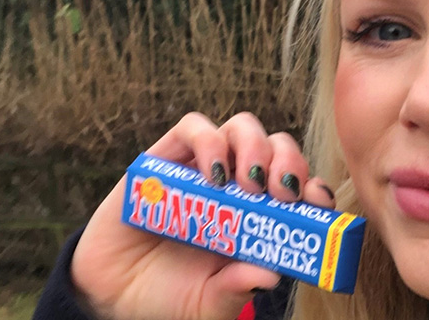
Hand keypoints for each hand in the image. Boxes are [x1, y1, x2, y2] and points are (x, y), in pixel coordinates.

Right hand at [70, 112, 335, 319]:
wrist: (111, 295)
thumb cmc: (170, 297)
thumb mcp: (210, 304)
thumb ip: (236, 289)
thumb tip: (270, 275)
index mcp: (258, 216)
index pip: (298, 186)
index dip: (313, 187)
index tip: (316, 202)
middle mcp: (236, 186)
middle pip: (276, 147)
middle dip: (289, 161)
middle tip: (282, 193)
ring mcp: (202, 168)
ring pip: (242, 128)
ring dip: (254, 146)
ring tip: (248, 183)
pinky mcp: (165, 157)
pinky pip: (193, 127)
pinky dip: (209, 141)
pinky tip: (213, 174)